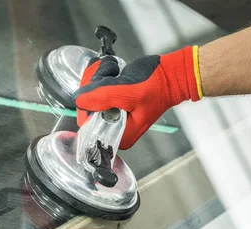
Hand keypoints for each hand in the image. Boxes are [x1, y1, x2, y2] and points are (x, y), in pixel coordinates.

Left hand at [74, 46, 201, 149]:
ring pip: (88, 96)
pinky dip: (99, 75)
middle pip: (86, 109)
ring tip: (113, 71)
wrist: (170, 75)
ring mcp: (113, 114)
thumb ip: (102, 97)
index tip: (94, 87)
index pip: (88, 126)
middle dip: (92, 86)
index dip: (87, 105)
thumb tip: (79, 100)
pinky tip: (112, 71)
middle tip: (108, 74)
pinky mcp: (113, 102)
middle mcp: (114, 128)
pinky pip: (95, 90)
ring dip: (96, 77)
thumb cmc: (156, 86)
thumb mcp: (128, 93)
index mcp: (120, 136)